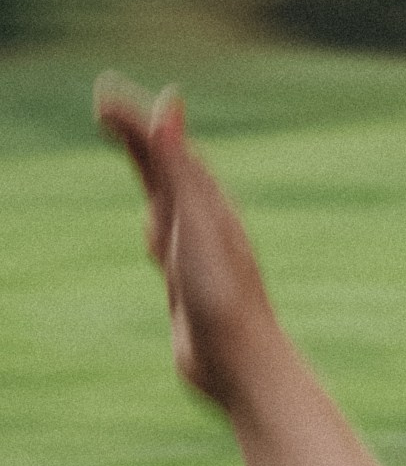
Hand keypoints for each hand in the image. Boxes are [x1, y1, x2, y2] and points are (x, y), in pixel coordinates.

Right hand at [95, 78, 280, 412]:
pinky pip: (166, 245)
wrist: (242, 367)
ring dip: (147, 175)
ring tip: (130, 145)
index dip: (134, 120)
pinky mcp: (188, 286)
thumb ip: (178, 167)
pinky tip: (154, 238)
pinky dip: (154, 228)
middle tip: (106, 108)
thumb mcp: (194, 222)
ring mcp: (196, 255)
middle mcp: (204, 225)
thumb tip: (168, 105)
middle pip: (163, 168)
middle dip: (136, 137)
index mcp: (207, 203)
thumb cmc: (221, 296)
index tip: (103, 97)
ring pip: (164, 205)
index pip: (165, 148)